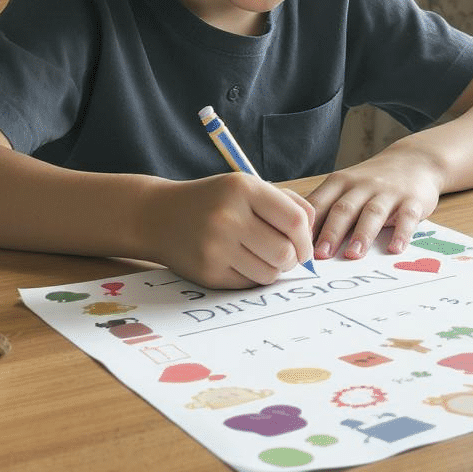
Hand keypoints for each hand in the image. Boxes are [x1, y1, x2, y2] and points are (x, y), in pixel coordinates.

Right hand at [140, 173, 315, 288]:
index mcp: (242, 188)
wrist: (158, 215)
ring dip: (273, 270)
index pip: (295, 220)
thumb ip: (285, 202)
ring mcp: (215, 246)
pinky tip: (241, 263)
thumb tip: (315, 231)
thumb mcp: (245, 187)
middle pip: (285, 252)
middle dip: (293, 259)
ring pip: (270, 273)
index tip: (303, 245)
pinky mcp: (208, 272)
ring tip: (262, 258)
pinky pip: (248, 284)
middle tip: (286, 256)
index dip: (307, 238)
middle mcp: (228, 216)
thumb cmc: (213, 200)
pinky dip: (252, 277)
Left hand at [308, 145, 442, 260]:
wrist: (414, 160)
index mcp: (339, 183)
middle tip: (320, 255)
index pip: (319, 204)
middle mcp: (361, 185)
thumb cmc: (372, 182)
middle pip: (343, 209)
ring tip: (352, 256)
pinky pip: (406, 217)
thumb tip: (298, 239)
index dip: (307, 225)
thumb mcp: (345, 186)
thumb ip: (326, 208)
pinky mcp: (412, 201)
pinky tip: (395, 249)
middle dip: (330, 232)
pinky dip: (401, 233)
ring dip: (361, 235)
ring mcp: (387, 192)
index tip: (296, 246)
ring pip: (372, 213)